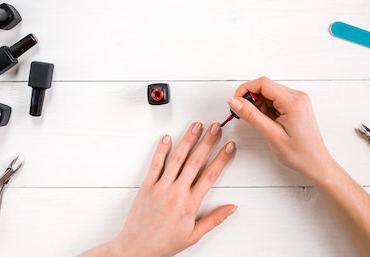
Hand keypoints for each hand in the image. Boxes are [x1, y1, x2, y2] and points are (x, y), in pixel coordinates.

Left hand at [106, 122, 236, 256]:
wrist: (137, 248)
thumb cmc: (164, 243)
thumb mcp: (194, 235)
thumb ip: (214, 219)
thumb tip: (232, 207)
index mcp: (190, 205)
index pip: (211, 175)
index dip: (222, 158)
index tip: (230, 146)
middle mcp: (176, 193)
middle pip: (195, 161)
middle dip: (207, 142)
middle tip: (215, 127)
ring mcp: (160, 188)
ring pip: (177, 158)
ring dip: (188, 140)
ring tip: (196, 126)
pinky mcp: (146, 186)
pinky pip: (155, 164)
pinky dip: (161, 150)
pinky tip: (168, 137)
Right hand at [228, 77, 331, 181]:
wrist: (316, 163)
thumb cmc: (299, 153)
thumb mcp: (271, 135)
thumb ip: (252, 116)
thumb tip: (235, 101)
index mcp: (293, 102)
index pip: (263, 83)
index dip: (245, 89)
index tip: (235, 102)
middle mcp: (298, 96)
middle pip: (266, 86)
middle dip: (252, 99)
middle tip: (246, 115)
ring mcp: (298, 100)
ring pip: (270, 92)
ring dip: (260, 104)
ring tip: (263, 122)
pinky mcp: (297, 104)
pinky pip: (276, 99)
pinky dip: (267, 107)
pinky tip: (269, 121)